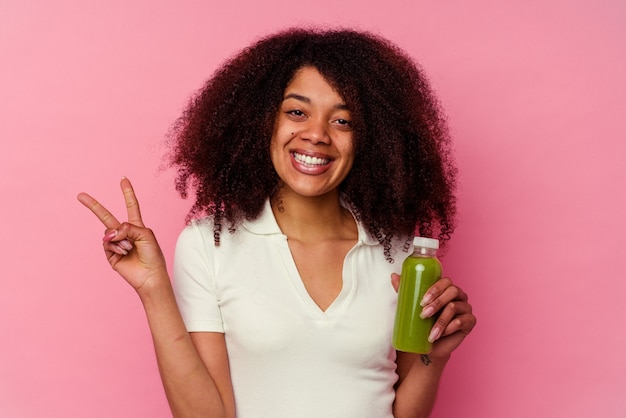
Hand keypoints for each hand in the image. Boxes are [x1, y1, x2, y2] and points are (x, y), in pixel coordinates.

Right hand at [77, 177, 166, 292]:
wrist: (150, 276)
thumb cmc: (152, 255)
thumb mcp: (145, 235)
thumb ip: (127, 227)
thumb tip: (109, 233)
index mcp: (137, 226)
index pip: (131, 206)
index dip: (127, 193)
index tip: (123, 179)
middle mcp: (125, 233)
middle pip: (106, 216)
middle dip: (93, 206)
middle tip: (80, 195)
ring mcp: (116, 243)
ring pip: (109, 233)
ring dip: (121, 239)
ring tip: (131, 249)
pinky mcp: (110, 254)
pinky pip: (108, 244)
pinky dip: (117, 247)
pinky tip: (125, 254)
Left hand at [391, 274, 475, 358]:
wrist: (429, 346)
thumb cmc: (422, 323)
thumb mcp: (412, 306)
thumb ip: (405, 290)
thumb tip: (393, 275)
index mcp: (446, 288)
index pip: (445, 281)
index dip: (435, 289)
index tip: (422, 301)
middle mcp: (458, 295)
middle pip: (452, 291)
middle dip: (437, 302)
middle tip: (424, 315)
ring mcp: (466, 308)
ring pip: (455, 307)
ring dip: (441, 320)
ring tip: (430, 332)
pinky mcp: (470, 322)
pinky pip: (462, 321)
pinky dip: (450, 328)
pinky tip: (441, 335)